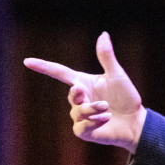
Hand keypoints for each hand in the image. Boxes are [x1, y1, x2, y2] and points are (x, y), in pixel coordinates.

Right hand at [24, 33, 146, 152]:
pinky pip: (81, 126)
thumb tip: (103, 34)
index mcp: (83, 83)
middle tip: (95, 97)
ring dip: (93, 109)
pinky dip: (95, 121)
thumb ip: (106, 57)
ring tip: (107, 109)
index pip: (59, 73)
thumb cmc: (127, 98)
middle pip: (71, 94)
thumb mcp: (117, 76)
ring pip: (77, 111)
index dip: (43, 67)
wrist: (137, 122)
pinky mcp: (84, 131)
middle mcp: (79, 99)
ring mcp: (80, 116)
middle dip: (79, 95)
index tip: (27, 61)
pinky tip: (107, 118)